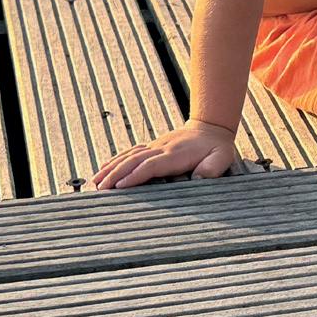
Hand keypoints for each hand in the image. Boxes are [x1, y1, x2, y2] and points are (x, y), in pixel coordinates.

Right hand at [93, 123, 237, 185]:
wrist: (211, 127)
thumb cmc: (217, 148)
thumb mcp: (221, 157)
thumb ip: (211, 169)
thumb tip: (198, 180)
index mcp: (175, 154)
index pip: (151, 165)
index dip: (135, 175)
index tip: (120, 186)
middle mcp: (161, 148)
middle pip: (134, 161)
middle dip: (115, 174)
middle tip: (99, 189)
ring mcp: (155, 145)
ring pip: (128, 156)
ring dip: (111, 168)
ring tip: (95, 182)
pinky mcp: (152, 146)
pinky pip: (130, 152)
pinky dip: (116, 160)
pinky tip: (104, 168)